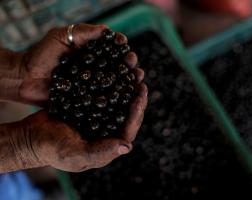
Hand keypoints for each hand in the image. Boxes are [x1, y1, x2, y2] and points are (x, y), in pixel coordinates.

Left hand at [18, 24, 142, 105]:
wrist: (24, 78)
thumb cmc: (41, 54)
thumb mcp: (59, 37)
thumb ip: (81, 33)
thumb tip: (106, 30)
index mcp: (91, 52)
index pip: (111, 48)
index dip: (121, 47)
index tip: (125, 46)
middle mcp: (95, 68)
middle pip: (117, 66)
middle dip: (128, 64)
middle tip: (134, 65)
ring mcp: (92, 84)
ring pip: (114, 82)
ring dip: (127, 81)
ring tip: (137, 81)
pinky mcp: (88, 98)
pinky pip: (104, 98)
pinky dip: (116, 98)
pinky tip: (126, 98)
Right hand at [18, 82, 146, 171]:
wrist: (30, 136)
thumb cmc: (51, 148)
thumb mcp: (74, 153)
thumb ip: (99, 152)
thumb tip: (127, 146)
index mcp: (108, 145)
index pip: (128, 131)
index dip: (136, 115)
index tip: (139, 97)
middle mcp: (107, 132)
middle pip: (127, 115)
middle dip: (136, 99)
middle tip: (141, 81)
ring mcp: (99, 119)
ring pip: (119, 103)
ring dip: (127, 89)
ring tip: (133, 73)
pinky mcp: (90, 107)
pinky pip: (104, 95)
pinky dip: (111, 84)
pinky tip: (114, 71)